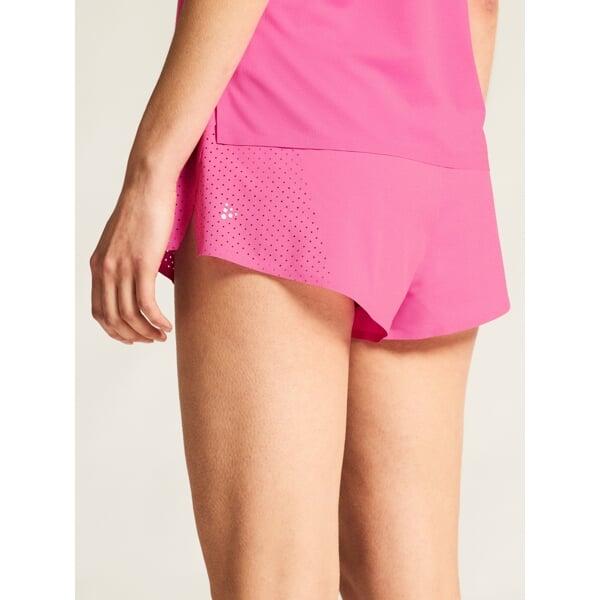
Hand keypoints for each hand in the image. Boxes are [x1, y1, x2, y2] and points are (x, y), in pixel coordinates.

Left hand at [90, 174, 174, 343]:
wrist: (147, 185)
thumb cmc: (141, 208)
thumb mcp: (123, 239)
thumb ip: (122, 259)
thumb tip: (135, 275)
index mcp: (99, 265)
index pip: (99, 310)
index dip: (114, 330)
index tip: (131, 337)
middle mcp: (106, 269)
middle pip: (113, 318)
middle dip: (132, 336)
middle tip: (150, 340)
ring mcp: (123, 267)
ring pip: (130, 315)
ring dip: (147, 331)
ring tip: (162, 336)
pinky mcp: (142, 264)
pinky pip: (146, 304)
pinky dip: (156, 320)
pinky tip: (167, 325)